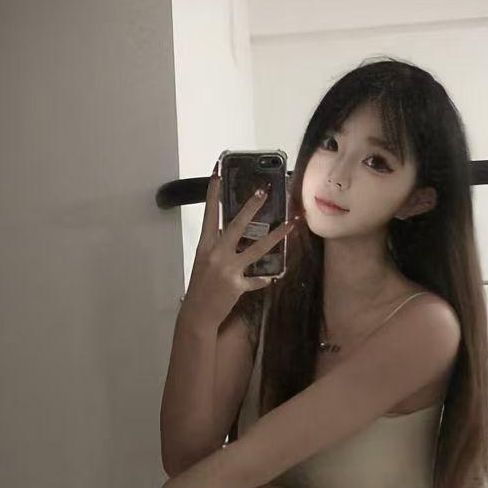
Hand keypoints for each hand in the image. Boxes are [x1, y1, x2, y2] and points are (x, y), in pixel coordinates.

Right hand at [181, 160, 298, 328]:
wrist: (197, 314)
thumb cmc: (199, 286)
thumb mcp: (203, 262)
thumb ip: (217, 246)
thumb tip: (228, 231)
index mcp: (205, 245)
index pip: (209, 214)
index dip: (212, 194)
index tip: (216, 173)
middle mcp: (216, 254)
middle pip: (236, 225)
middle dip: (251, 207)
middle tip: (263, 191)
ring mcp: (228, 269)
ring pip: (256, 249)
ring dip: (276, 236)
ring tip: (291, 225)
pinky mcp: (237, 285)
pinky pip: (257, 280)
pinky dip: (265, 279)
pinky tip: (274, 277)